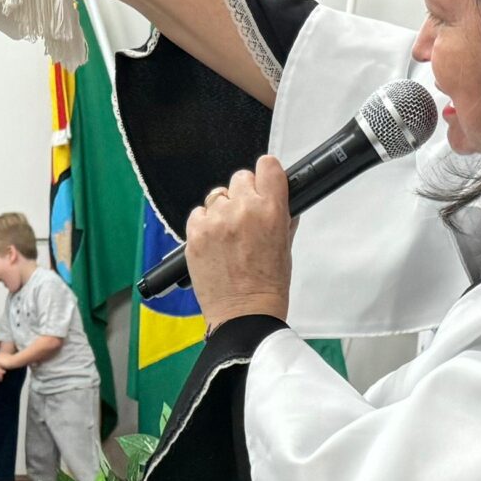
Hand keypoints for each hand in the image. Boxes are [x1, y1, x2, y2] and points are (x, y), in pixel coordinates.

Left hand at [185, 159, 293, 325]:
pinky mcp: (195, 233)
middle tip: (245, 218)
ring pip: (217, 196)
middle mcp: (242, 210)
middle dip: (243, 195)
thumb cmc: (267, 287)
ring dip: (222, 210)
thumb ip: (283, 218)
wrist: (244, 314)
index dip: (266, 174)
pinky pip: (197, 214)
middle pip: (240, 178)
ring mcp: (216, 221)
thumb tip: (281, 203)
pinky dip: (204, 224)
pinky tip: (214, 243)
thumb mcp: (285, 247)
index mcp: (271, 210)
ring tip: (228, 236)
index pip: (268, 166)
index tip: (264, 181)